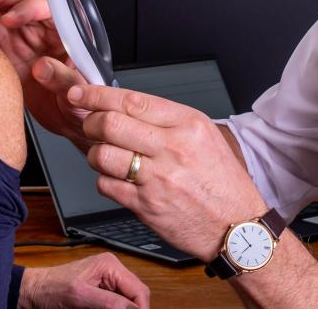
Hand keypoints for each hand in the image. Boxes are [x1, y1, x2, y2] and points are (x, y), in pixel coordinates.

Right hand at [0, 0, 90, 146]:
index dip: (31, 9)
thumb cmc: (85, 103)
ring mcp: (26, 35)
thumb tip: (43, 67)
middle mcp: (48, 27)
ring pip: (4, 8)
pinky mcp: (9, 47)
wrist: (70, 120)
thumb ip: (65, 78)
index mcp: (73, 31)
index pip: (54, 9)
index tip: (11, 19)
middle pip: (25, 1)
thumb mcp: (83, 93)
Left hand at [19, 254, 149, 308]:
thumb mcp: (81, 297)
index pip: (139, 291)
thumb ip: (110, 303)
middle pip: (136, 297)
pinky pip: (116, 304)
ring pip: (127, 303)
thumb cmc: (50, 289)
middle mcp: (112, 272)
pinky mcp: (101, 293)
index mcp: (111, 266)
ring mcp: (107, 282)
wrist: (32, 293)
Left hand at [67, 80, 267, 260]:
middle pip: (110, 124)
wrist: (237, 226)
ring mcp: (157, 179)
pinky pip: (106, 185)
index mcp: (187, 125)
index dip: (96, 95)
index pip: (132, 100)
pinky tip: (118, 179)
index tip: (80, 92)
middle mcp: (172, 148)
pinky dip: (105, 180)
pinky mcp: (146, 206)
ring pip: (101, 155)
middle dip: (90, 122)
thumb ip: (166, 120)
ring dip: (94, 154)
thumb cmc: (222, 182)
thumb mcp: (205, 136)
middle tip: (90, 124)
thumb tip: (125, 107)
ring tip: (105, 155)